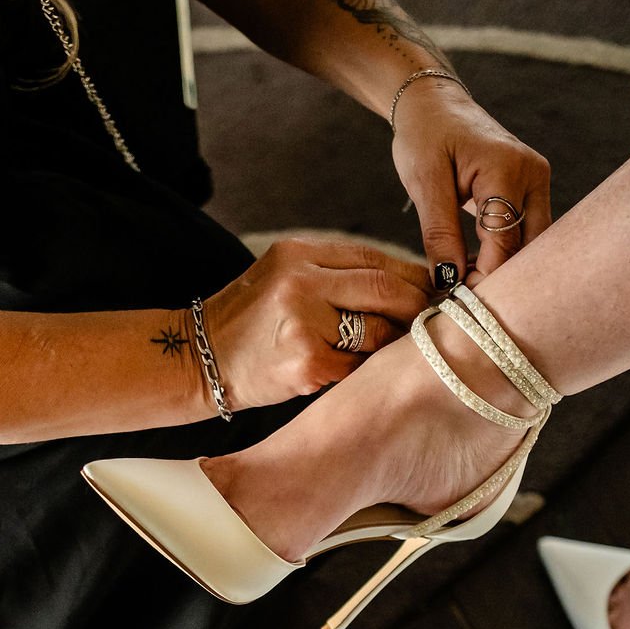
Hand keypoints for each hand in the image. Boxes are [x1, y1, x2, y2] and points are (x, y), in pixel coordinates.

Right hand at [201, 237, 432, 408]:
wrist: (197, 360)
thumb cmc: (246, 323)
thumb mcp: (279, 276)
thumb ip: (331, 274)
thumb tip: (401, 283)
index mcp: (297, 254)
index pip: (371, 258)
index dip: (410, 275)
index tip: (432, 290)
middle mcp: (301, 282)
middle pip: (383, 288)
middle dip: (415, 305)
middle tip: (432, 320)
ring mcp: (303, 324)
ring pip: (377, 331)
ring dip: (392, 343)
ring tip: (395, 351)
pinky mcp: (307, 364)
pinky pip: (358, 367)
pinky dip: (366, 371)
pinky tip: (360, 374)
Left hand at [390, 78, 550, 284]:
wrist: (435, 105)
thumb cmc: (425, 137)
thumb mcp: (423, 183)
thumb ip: (439, 233)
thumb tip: (448, 282)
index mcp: (508, 170)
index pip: (506, 243)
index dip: (483, 278)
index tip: (454, 302)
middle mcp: (534, 176)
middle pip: (528, 248)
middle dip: (499, 278)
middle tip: (461, 301)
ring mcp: (537, 182)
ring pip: (531, 244)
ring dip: (503, 268)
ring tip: (465, 284)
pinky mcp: (532, 190)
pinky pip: (526, 232)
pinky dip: (504, 253)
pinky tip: (474, 265)